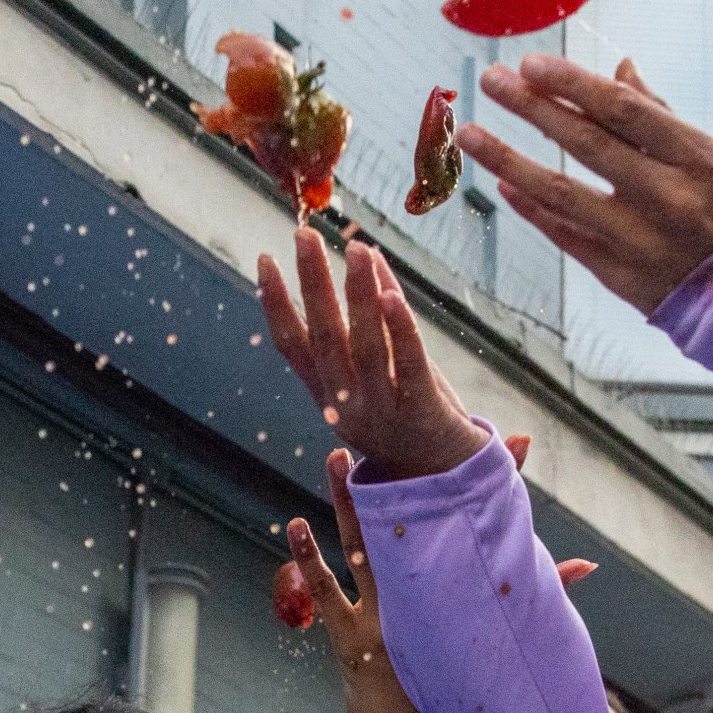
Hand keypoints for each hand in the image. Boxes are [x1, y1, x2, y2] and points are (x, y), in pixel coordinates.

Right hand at [258, 228, 493, 482]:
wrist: (447, 475)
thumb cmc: (410, 412)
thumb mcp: (382, 366)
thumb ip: (376, 314)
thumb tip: (367, 254)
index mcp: (328, 394)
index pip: (292, 344)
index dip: (276, 303)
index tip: (265, 258)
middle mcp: (347, 404)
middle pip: (325, 338)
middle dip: (313, 286)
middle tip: (303, 236)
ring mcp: (383, 411)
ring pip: (365, 348)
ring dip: (358, 297)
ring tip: (354, 250)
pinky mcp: (421, 413)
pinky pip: (409, 365)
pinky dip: (400, 330)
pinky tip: (391, 294)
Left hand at [460, 55, 712, 318]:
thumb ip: (659, 115)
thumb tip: (617, 68)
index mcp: (696, 156)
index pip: (621, 109)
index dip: (571, 84)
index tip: (530, 64)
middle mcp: (666, 196)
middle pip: (585, 144)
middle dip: (532, 109)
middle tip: (491, 81)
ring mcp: (639, 239)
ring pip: (561, 193)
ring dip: (509, 160)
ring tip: (470, 134)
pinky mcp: (620, 275)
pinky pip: (565, 236)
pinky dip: (532, 209)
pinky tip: (503, 186)